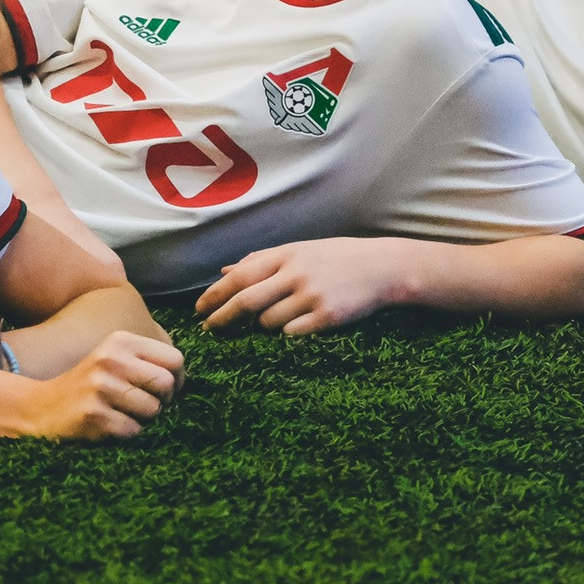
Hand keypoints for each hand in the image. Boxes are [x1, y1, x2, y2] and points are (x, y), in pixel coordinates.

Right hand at [21, 331, 183, 439]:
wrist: (41, 407)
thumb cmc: (90, 384)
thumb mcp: (115, 358)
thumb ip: (148, 361)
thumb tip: (182, 379)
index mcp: (121, 341)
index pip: (175, 359)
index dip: (177, 379)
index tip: (162, 390)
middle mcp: (111, 359)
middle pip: (166, 384)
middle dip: (164, 401)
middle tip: (147, 405)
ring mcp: (101, 387)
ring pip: (153, 409)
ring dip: (144, 418)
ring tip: (123, 413)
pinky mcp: (94, 415)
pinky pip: (134, 430)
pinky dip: (127, 432)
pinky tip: (109, 424)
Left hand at [194, 238, 403, 334]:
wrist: (383, 268)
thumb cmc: (338, 258)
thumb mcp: (300, 251)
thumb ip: (263, 261)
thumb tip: (225, 271)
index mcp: (287, 254)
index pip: (240, 276)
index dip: (215, 294)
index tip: (199, 310)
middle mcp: (296, 273)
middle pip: (246, 301)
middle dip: (222, 318)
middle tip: (208, 329)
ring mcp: (312, 296)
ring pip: (268, 322)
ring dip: (264, 325)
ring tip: (280, 317)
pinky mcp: (327, 317)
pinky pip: (292, 333)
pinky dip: (288, 332)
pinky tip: (300, 324)